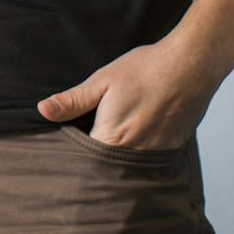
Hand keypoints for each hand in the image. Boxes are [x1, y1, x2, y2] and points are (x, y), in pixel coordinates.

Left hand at [36, 34, 223, 150]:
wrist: (191, 66)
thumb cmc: (144, 70)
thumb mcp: (102, 81)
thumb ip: (73, 101)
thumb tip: (43, 110)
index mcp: (112, 138)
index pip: (84, 160)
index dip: (74, 155)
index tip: (67, 148)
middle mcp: (135, 154)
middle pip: (106, 167)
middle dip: (94, 159)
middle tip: (89, 140)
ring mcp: (156, 154)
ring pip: (128, 166)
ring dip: (117, 157)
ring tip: (113, 136)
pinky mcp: (172, 149)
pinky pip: (148, 160)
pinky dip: (138, 152)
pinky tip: (135, 134)